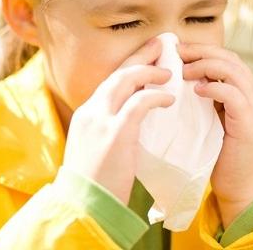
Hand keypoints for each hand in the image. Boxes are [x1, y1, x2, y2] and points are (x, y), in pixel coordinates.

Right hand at [62, 38, 175, 204]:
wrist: (83, 207)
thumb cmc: (95, 183)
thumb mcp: (97, 148)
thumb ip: (111, 129)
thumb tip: (133, 119)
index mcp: (87, 114)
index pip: (110, 80)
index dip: (131, 64)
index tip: (148, 53)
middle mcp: (91, 111)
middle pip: (118, 72)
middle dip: (141, 56)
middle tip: (162, 45)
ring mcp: (100, 120)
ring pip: (126, 80)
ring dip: (150, 71)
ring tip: (169, 72)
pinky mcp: (114, 133)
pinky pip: (139, 103)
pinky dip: (156, 96)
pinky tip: (170, 99)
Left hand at [177, 42, 252, 226]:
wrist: (242, 189)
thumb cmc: (222, 157)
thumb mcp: (213, 121)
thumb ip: (206, 101)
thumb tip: (179, 80)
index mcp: (248, 93)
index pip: (228, 59)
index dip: (203, 50)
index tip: (178, 50)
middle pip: (231, 58)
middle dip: (202, 51)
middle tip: (177, 52)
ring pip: (233, 71)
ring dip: (205, 65)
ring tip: (184, 70)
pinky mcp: (250, 122)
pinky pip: (233, 94)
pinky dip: (214, 87)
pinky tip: (196, 89)